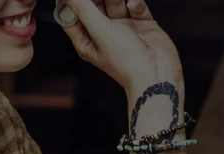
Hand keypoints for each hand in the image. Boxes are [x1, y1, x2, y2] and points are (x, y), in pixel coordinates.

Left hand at [58, 0, 182, 95]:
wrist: (157, 77)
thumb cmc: (127, 63)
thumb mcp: (99, 32)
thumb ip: (83, 9)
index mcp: (89, 41)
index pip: (71, 16)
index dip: (67, 1)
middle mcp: (105, 34)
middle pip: (94, 5)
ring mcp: (125, 29)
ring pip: (116, 2)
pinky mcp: (143, 27)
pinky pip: (137, 7)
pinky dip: (136, 3)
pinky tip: (134, 4)